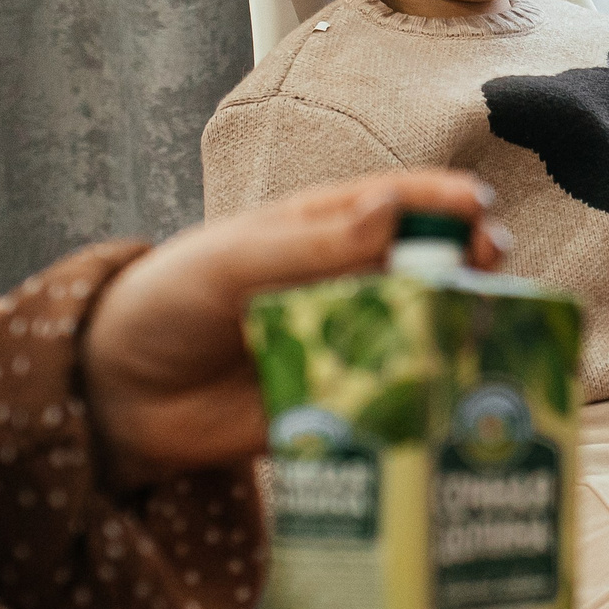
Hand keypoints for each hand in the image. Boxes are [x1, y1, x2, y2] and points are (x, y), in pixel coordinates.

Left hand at [82, 172, 506, 488]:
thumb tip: (391, 210)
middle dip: (468, 264)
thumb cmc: (167, 303)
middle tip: (490, 269)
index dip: (445, 200)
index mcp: (323, 232)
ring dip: (459, 331)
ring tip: (484, 331)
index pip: (399, 204)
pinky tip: (454, 399)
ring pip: (423, 334)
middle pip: (429, 268)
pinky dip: (429, 400)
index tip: (480, 206)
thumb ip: (309, 244)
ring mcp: (350, 347)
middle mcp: (348, 285)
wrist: (119, 395)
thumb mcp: (231, 261)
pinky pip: (395, 403)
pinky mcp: (343, 407)